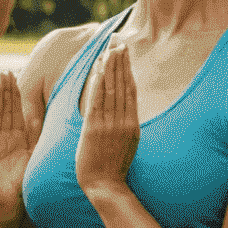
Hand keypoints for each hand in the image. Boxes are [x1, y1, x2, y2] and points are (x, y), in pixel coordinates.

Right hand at [0, 70, 39, 216]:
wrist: (10, 204)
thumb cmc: (24, 181)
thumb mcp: (33, 156)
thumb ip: (35, 137)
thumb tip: (40, 116)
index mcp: (16, 136)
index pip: (16, 110)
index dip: (15, 94)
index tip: (15, 75)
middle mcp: (2, 138)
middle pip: (3, 110)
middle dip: (4, 92)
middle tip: (4, 73)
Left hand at [75, 43, 138, 200]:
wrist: (106, 186)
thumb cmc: (113, 168)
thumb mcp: (126, 143)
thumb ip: (125, 125)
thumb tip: (123, 109)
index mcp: (132, 123)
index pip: (130, 89)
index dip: (127, 69)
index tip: (124, 53)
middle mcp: (123, 120)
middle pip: (122, 85)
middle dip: (120, 61)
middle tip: (118, 41)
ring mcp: (110, 124)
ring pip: (111, 89)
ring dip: (109, 67)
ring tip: (109, 48)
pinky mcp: (95, 129)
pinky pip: (96, 101)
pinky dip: (97, 84)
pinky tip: (97, 69)